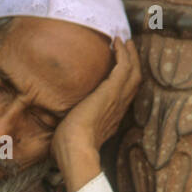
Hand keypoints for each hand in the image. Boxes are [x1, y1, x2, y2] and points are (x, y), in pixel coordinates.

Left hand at [50, 37, 142, 186]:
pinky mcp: (112, 91)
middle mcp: (118, 109)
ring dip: (130, 55)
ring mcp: (117, 99)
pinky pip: (124, 66)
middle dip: (133, 64)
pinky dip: (123, 53)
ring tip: (125, 41)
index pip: (122, 97)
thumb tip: (57, 132)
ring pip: (133, 72)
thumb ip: (69, 129)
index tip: (119, 71)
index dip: (123, 82)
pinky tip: (118, 43)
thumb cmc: (68, 150)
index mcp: (110, 120)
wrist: (75, 150)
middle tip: (128, 48)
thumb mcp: (71, 136)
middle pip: (134, 82)